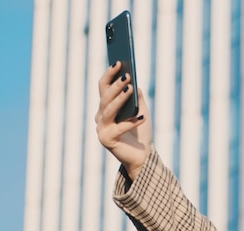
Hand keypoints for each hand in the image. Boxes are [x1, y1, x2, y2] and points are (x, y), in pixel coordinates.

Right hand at [95, 61, 151, 179]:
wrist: (142, 156)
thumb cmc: (140, 133)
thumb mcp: (142, 111)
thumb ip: (137, 98)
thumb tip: (135, 83)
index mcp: (106, 108)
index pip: (103, 87)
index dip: (110, 74)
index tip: (119, 62)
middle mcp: (100, 117)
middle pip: (105, 97)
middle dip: (116, 85)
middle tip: (127, 75)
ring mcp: (101, 129)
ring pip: (109, 110)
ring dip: (120, 98)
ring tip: (130, 89)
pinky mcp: (107, 140)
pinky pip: (119, 128)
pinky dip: (131, 122)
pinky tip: (142, 117)